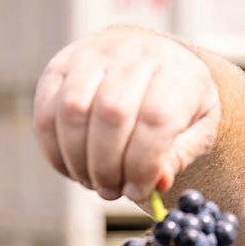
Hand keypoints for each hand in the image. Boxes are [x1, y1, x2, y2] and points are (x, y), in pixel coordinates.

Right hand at [32, 27, 221, 202]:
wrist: (151, 58)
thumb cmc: (177, 101)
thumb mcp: (197, 128)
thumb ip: (179, 156)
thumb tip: (158, 183)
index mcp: (177, 70)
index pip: (155, 117)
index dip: (143, 163)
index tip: (139, 191)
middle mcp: (134, 53)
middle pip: (112, 113)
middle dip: (108, 165)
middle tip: (112, 191)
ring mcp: (93, 54)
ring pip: (74, 110)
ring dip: (78, 159)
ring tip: (93, 182)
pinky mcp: (60, 65)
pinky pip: (47, 111)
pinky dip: (54, 150)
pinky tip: (72, 168)